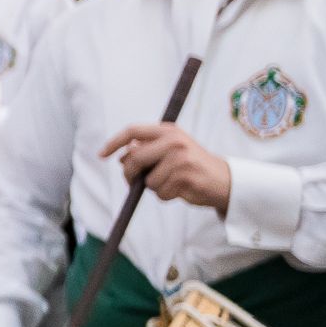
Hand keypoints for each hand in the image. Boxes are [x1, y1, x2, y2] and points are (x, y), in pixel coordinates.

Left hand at [99, 122, 231, 212]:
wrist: (224, 180)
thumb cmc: (192, 166)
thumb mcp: (171, 151)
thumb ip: (148, 150)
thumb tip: (122, 158)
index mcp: (169, 131)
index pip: (133, 131)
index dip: (114, 142)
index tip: (102, 155)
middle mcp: (175, 141)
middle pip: (134, 158)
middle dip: (130, 173)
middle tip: (135, 181)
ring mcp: (180, 159)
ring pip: (147, 180)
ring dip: (155, 187)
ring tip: (173, 183)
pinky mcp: (185, 177)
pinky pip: (160, 192)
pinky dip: (166, 195)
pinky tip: (180, 190)